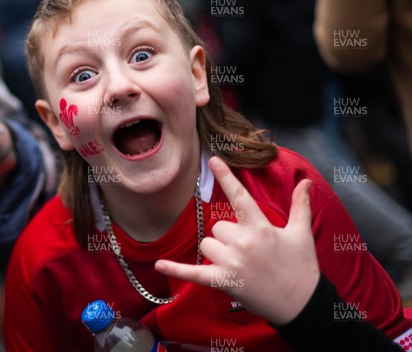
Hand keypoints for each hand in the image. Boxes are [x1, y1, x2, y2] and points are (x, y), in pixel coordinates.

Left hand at [155, 156, 318, 324]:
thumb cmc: (302, 267)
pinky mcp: (224, 281)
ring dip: (217, 251)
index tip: (213, 159)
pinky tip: (158, 265)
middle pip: (218, 226)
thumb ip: (299, 205)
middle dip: (228, 235)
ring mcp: (232, 263)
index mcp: (261, 227)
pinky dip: (176, 269)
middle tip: (248, 250)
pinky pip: (194, 273)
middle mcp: (244, 242)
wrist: (303, 304)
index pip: (239, 196)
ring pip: (207, 244)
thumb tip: (305, 180)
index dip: (226, 176)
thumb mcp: (302, 233)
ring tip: (239, 263)